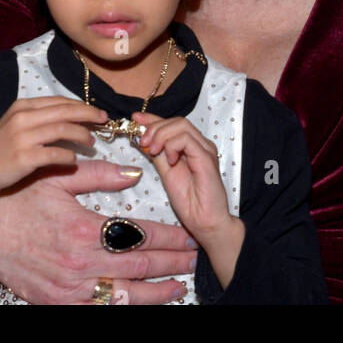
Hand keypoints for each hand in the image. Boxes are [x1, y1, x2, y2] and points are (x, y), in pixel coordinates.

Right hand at [0, 97, 109, 195]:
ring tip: (91, 142)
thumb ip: (40, 117)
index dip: (81, 106)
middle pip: (65, 111)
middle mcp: (24, 118)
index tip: (96, 112)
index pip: (59, 101)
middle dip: (89, 115)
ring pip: (63, 130)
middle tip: (103, 121)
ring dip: (82, 135)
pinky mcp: (24, 158)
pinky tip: (74, 160)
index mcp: (23, 106)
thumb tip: (71, 117)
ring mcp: (23, 137)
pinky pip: (55, 153)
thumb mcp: (16, 123)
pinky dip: (69, 156)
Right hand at [0, 161, 196, 304]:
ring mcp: (69, 289)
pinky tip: (141, 302)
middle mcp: (79, 264)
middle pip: (137, 268)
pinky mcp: (58, 303)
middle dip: (170, 264)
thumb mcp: (58, 177)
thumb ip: (98, 174)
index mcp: (82, 230)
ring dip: (155, 293)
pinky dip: (123, 306)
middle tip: (194, 259)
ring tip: (180, 287)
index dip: (167, 237)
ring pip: (122, 295)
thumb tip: (134, 173)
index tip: (187, 235)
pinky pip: (98, 308)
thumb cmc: (19, 200)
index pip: (137, 236)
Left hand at [134, 111, 229, 239]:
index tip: (135, 119)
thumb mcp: (166, 174)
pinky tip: (169, 160)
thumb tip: (142, 140)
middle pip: (176, 121)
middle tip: (142, 141)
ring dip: (161, 135)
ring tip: (153, 151)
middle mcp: (200, 144)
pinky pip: (187, 140)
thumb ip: (157, 155)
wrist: (205, 223)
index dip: (152, 119)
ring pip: (181, 125)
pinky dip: (173, 145)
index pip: (172, 124)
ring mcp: (205, 149)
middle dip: (155, 127)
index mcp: (191, 147)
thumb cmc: (190, 203)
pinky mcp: (207, 157)